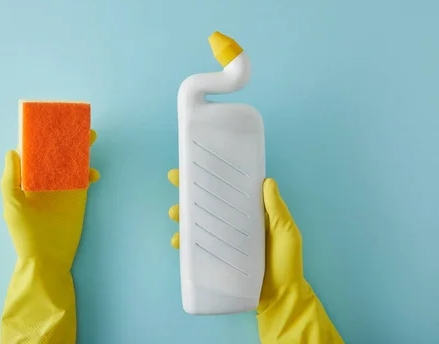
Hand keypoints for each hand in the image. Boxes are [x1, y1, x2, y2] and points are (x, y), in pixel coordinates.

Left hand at [1, 130, 99, 268]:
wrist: (47, 258)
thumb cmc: (25, 233)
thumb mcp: (12, 204)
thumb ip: (11, 178)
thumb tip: (13, 151)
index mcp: (27, 178)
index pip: (35, 152)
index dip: (42, 137)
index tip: (51, 122)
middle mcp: (45, 179)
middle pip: (57, 152)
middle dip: (67, 137)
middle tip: (78, 125)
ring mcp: (63, 187)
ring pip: (73, 160)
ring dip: (82, 148)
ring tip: (91, 138)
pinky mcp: (78, 197)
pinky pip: (84, 177)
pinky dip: (90, 171)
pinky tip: (94, 173)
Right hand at [166, 170, 303, 311]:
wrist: (280, 298)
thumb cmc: (287, 263)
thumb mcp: (286, 232)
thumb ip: (276, 210)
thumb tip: (267, 181)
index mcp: (249, 213)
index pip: (228, 190)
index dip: (213, 177)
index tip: (197, 164)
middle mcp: (232, 224)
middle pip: (207, 203)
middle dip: (189, 190)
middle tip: (175, 179)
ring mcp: (222, 241)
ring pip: (197, 223)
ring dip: (183, 215)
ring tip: (175, 212)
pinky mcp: (215, 259)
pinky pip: (196, 248)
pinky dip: (184, 244)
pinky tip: (178, 241)